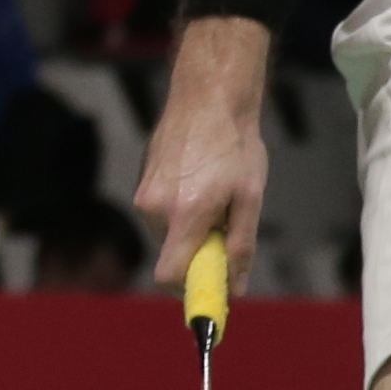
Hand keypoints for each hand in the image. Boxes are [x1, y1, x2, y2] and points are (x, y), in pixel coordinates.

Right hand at [135, 18, 270, 294]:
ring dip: (191, 230)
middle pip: (171, 257)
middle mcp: (155, 207)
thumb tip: (235, 290)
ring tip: (216, 195)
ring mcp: (143, 193)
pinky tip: (201, 181)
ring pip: (167, 235)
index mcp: (184, 214)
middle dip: (198, 255)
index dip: (190, 291)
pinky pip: (161, 214)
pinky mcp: (141, 182)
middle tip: (226, 228)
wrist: (209, 95)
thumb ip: (240, 247)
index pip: (170, 277)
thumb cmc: (236, 145)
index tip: (212, 294)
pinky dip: (181, 212)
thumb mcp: (249, 198)